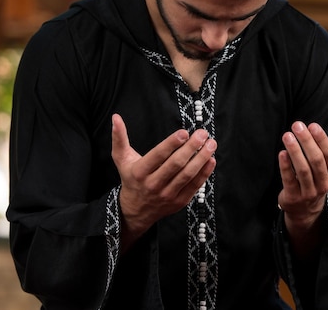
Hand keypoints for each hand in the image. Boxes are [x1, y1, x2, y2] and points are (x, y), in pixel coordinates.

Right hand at [111, 114, 216, 248]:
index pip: (158, 156)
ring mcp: (167, 195)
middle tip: (203, 134)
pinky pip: (194, 186)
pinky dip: (204, 173)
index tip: (184, 132)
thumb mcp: (121, 159)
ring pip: (187, 175)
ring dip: (201, 159)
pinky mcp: (179, 202)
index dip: (171, 144)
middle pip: (175, 165)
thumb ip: (119, 138)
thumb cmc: (131, 178)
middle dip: (191, 148)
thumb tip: (116, 117)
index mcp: (140, 172)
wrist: (136, 210)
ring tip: (211, 144)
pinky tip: (211, 160)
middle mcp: (153, 185)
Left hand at [277, 119, 327, 234]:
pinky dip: (285, 166)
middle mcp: (325, 184)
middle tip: (297, 125)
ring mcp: (309, 192)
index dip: (322, 139)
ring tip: (287, 135)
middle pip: (316, 160)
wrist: (305, 209)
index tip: (312, 125)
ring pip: (303, 170)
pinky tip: (281, 153)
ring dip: (295, 151)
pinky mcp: (294, 197)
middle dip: (307, 141)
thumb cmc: (319, 177)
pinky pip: (289, 180)